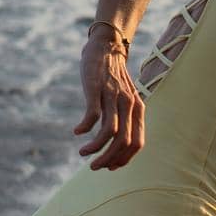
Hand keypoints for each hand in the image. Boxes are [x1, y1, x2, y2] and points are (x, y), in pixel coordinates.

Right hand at [73, 33, 144, 169]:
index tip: (109, 167)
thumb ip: (123, 119)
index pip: (137, 143)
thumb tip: (115, 144)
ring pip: (109, 132)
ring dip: (96, 148)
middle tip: (94, 167)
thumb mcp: (125, 100)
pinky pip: (92, 115)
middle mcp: (129, 105)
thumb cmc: (114, 79)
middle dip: (108, 159)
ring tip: (83, 153)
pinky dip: (85, 127)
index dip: (124, 159)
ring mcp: (113, 97)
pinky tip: (77, 131)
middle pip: (123, 141)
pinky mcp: (96, 89)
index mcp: (138, 110)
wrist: (107, 48)